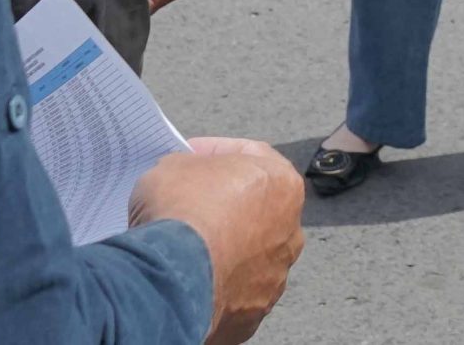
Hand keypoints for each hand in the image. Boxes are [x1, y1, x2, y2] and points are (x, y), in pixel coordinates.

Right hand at [129, 136, 304, 344]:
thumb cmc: (183, 211)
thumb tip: (184, 180)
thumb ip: (188, 167)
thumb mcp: (173, 165)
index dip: (216, 152)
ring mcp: (275, 275)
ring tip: (183, 248)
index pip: (250, 156)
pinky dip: (214, 285)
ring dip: (222, 249)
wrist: (175, 275)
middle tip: (187, 204)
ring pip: (247, 256)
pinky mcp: (253, 311)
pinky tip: (187, 278)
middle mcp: (290, 231)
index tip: (190, 155)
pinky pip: (233, 292)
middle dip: (222, 204)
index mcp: (282, 184)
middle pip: (254, 209)